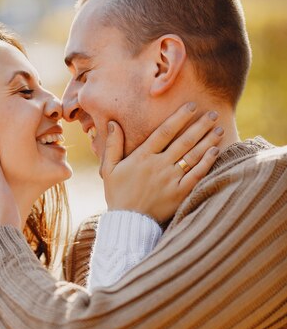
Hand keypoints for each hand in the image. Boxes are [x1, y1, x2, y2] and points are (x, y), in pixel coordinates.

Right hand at [101, 103, 223, 222]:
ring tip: (219, 129)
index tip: (192, 106)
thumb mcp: (109, 169)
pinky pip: (196, 175)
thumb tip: (113, 123)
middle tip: (214, 114)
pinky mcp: (179, 193)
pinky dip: (207, 162)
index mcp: (143, 157)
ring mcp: (171, 180)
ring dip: (207, 140)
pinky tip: (216, 151)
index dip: (180, 117)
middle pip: (184, 141)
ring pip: (193, 155)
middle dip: (200, 125)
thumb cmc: (118, 195)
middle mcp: (159, 165)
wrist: (128, 222)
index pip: (165, 131)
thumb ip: (113, 145)